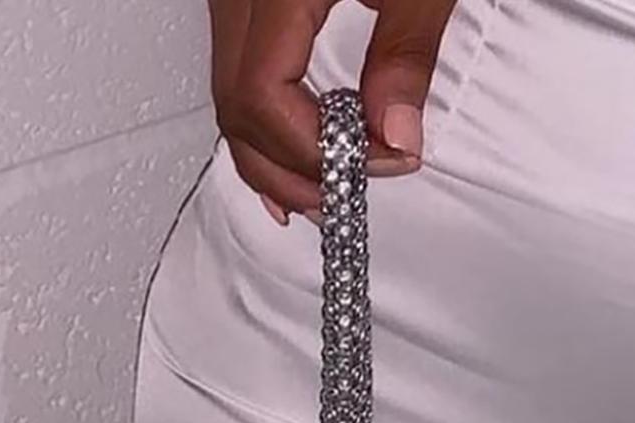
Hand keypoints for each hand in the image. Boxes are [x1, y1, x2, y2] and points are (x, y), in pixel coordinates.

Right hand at [208, 0, 456, 224]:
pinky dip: (259, 134)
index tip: (382, 160)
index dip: (318, 150)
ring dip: (272, 162)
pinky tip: (280, 165)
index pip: (263, 99)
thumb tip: (394, 133)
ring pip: (228, 105)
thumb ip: (406, 49)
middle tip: (352, 191)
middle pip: (237, 113)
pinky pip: (234, 82)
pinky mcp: (248, 2)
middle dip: (294, 169)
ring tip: (322, 192)